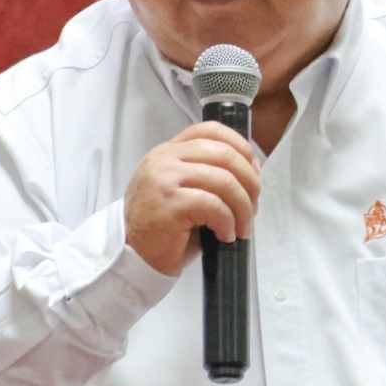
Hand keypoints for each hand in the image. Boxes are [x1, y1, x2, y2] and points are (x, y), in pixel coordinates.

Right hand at [124, 121, 261, 276]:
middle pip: (224, 154)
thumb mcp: (182, 190)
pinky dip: (228, 222)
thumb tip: (251, 174)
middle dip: (250, 182)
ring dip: (243, 207)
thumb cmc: (163, 227)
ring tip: (242, 227)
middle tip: (253, 206)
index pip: (210, 130)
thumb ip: (206, 173)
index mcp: (169, 151)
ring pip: (224, 180)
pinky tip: (226, 235)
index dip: (240, 146)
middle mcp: (165, 159)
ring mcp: (165, 178)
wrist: (132, 254)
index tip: (254, 169)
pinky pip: (214, 205)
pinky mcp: (170, 202)